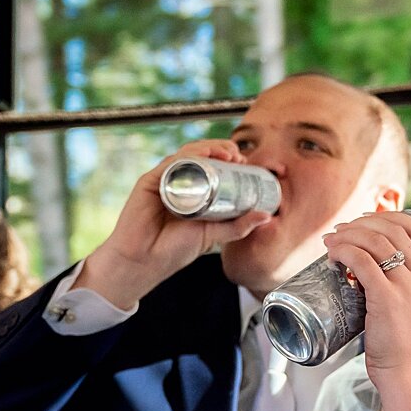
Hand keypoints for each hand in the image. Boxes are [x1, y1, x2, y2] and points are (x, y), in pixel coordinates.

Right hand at [77, 139, 272, 308]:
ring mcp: (163, 181)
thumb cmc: (173, 251)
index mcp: (192, 192)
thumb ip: (237, 227)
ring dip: (208, 148)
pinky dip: (188, 155)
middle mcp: (178, 183)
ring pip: (187, 155)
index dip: (228, 159)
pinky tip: (202, 154)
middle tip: (237, 154)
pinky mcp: (150, 182)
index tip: (244, 161)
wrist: (144, 262)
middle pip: (200, 156)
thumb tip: (266, 216)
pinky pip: (170, 163)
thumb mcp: (213, 236)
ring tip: (226, 152)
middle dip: (221, 149)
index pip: (211, 167)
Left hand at [322, 211, 410, 378]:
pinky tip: (333, 254)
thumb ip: (405, 295)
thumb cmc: (408, 355)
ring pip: (376, 241)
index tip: (368, 221)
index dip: (390, 218)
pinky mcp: (387, 299)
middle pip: (394, 230)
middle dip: (364, 223)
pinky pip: (362, 261)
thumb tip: (373, 281)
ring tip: (332, 240)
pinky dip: (344, 251)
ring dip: (349, 235)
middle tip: (342, 230)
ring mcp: (408, 287)